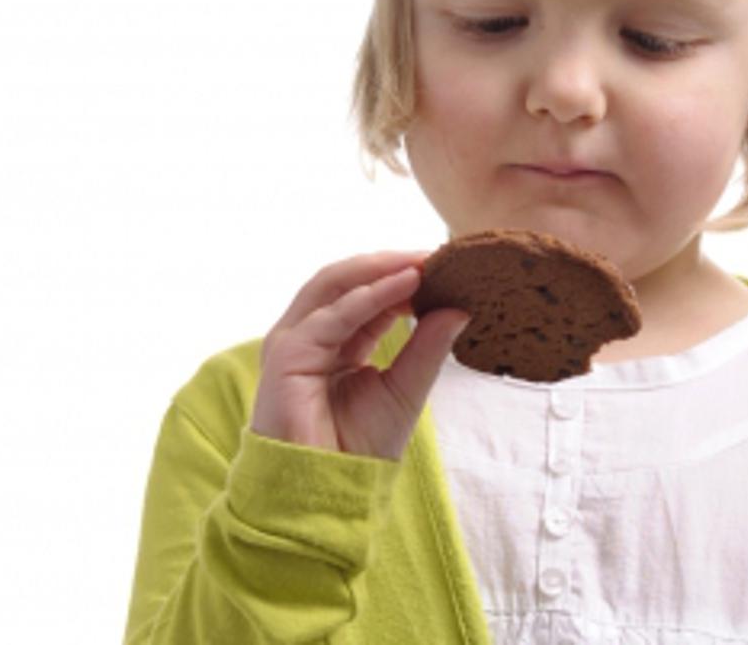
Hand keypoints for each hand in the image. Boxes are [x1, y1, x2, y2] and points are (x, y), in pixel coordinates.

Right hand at [250, 251, 468, 459]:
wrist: (327, 492)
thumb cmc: (359, 448)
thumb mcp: (406, 390)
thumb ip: (427, 348)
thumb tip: (461, 308)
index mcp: (337, 340)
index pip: (370, 295)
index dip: (405, 276)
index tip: (447, 266)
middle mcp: (312, 334)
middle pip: (348, 279)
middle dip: (392, 263)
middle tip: (438, 254)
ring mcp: (295, 341)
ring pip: (335, 284)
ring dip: (380, 268)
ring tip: (424, 261)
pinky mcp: (287, 354)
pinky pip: (332, 314)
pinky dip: (370, 295)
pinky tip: (405, 284)